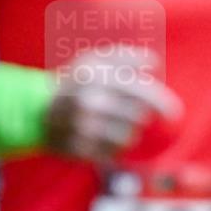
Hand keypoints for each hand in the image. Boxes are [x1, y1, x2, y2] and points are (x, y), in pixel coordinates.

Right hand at [45, 46, 180, 162]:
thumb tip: (153, 61)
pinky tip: (98, 137)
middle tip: (122, 112)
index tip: (175, 115)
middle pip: (137, 118)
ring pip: (127, 137)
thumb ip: (124, 57)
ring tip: (108, 124)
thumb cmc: (73, 83)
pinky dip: (111, 147)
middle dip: (136, 116)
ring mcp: (84, 129)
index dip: (163, 104)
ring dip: (125, 132)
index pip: (141, 93)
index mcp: (97, 78)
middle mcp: (91, 103)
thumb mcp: (93, 61)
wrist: (35, 110)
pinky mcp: (79, 150)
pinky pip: (112, 153)